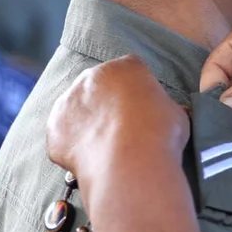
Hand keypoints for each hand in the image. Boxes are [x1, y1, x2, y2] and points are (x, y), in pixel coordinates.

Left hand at [46, 56, 190, 208]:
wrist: (131, 163)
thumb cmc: (160, 135)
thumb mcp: (177, 114)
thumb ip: (164, 108)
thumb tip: (168, 116)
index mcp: (125, 67)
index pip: (130, 72)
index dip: (136, 93)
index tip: (142, 112)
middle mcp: (92, 77)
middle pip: (97, 87)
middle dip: (107, 105)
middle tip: (122, 130)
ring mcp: (68, 102)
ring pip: (77, 111)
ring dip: (88, 124)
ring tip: (107, 149)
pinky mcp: (55, 129)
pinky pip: (64, 137)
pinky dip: (74, 147)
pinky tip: (92, 160)